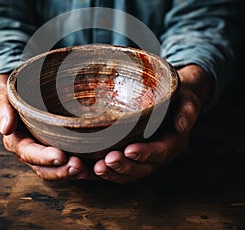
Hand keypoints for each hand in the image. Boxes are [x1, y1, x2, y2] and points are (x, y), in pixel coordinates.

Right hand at [0, 74, 90, 180]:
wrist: (25, 94)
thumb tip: (6, 128)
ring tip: (88, 169)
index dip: (44, 158)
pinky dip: (82, 166)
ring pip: (59, 169)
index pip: (30, 153)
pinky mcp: (60, 147)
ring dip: (73, 172)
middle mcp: (33, 151)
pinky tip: (94, 165)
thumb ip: (2, 111)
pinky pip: (69, 161)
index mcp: (18, 142)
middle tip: (79, 166)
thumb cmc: (14, 97)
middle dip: (62, 170)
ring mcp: (47, 151)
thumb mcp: (3, 99)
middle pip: (46, 168)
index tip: (60, 156)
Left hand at [93, 64, 211, 182]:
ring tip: (95, 169)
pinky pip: (115, 169)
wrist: (170, 104)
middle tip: (107, 162)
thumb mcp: (187, 100)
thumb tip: (182, 125)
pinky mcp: (128, 157)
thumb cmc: (176, 100)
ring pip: (127, 174)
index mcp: (172, 144)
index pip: (159, 152)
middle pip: (141, 169)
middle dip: (124, 167)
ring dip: (111, 173)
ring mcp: (142, 159)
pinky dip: (101, 172)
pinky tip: (85, 169)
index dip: (145, 154)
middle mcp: (157, 156)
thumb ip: (187, 111)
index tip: (130, 151)